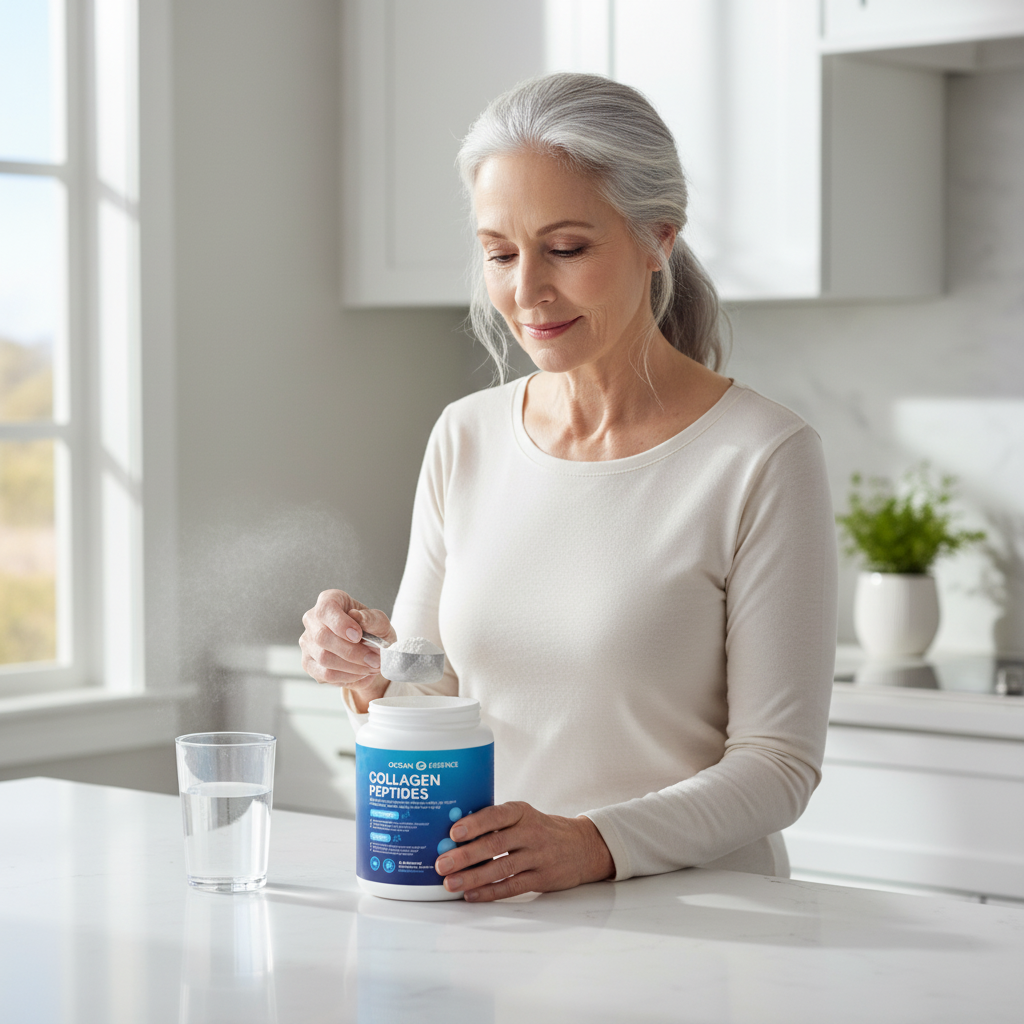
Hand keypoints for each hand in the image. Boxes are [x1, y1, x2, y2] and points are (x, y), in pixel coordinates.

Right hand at [300, 589, 395, 710]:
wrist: (370, 651)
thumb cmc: (373, 631)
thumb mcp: (380, 623)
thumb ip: (372, 619)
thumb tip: (356, 616)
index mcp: (330, 600)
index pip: (326, 608)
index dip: (340, 624)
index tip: (358, 636)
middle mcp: (312, 619)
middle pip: (323, 637)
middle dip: (352, 652)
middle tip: (375, 660)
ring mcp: (307, 642)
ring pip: (324, 658)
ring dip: (353, 667)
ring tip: (371, 667)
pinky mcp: (308, 663)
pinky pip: (324, 674)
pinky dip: (347, 677)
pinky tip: (360, 673)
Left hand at [433, 801, 614, 901]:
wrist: (582, 847)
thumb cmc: (541, 830)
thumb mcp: (524, 817)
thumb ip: (496, 824)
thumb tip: (454, 837)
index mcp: (522, 812)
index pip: (496, 815)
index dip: (475, 824)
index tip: (453, 832)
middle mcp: (531, 832)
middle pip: (495, 844)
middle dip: (465, 855)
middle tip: (442, 864)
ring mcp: (538, 857)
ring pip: (502, 868)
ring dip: (473, 877)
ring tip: (451, 883)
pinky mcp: (542, 879)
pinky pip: (512, 887)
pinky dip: (490, 892)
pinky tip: (471, 895)